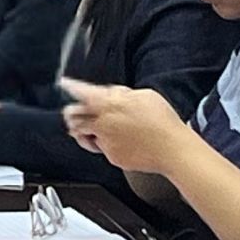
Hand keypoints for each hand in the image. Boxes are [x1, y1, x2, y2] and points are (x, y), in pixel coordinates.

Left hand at [61, 80, 185, 172]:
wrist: (174, 150)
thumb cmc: (163, 122)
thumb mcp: (144, 95)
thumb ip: (122, 93)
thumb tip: (112, 94)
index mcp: (108, 104)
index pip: (81, 92)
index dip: (71, 86)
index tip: (65, 83)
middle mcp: (102, 123)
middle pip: (72, 116)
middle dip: (71, 113)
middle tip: (75, 112)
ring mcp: (106, 141)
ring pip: (83, 135)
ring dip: (85, 130)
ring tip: (98, 128)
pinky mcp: (112, 157)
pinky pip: (103, 148)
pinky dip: (107, 144)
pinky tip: (122, 141)